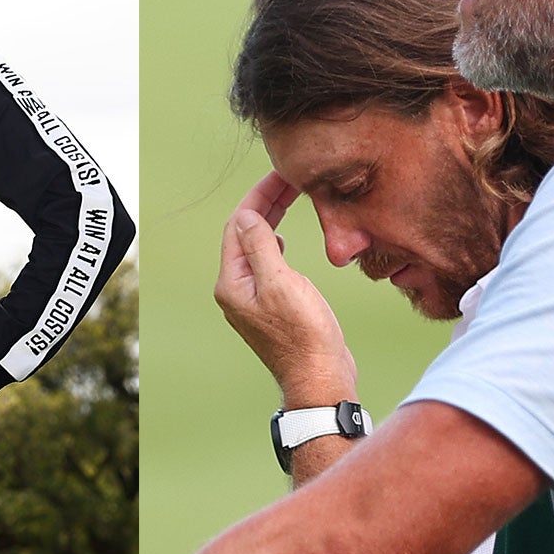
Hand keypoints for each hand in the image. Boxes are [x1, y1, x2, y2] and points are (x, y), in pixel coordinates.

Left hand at [215, 171, 357, 405]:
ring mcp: (253, 299)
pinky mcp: (271, 305)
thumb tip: (244, 215)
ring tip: (289, 199)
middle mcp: (237, 290)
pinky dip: (276, 243)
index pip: (237, 225)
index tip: (279, 175)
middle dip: (265, 204)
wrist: (320, 378)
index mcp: (232, 283)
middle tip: (289, 180)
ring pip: (257, 247)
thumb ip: (260, 246)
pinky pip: (267, 263)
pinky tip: (284, 241)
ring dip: (271, 220)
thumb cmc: (304, 336)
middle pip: (245, 234)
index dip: (257, 196)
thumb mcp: (281, 283)